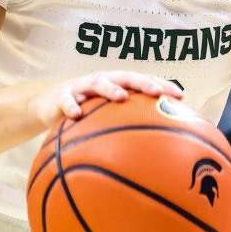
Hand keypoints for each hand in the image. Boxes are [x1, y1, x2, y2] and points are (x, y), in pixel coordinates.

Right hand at [29, 70, 180, 132]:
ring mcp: (82, 86)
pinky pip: (66, 100)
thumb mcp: (108, 118)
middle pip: (126, 77)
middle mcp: (103, 81)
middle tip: (156, 92)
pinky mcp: (62, 95)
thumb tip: (158, 153)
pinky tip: (76, 114)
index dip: (163, 86)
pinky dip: (71, 106)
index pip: (145, 82)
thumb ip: (130, 128)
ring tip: (121, 97)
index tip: (180, 97)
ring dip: (110, 88)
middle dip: (143, 83)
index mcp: (119, 85)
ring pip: (98, 83)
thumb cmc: (88, 113)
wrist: (50, 104)